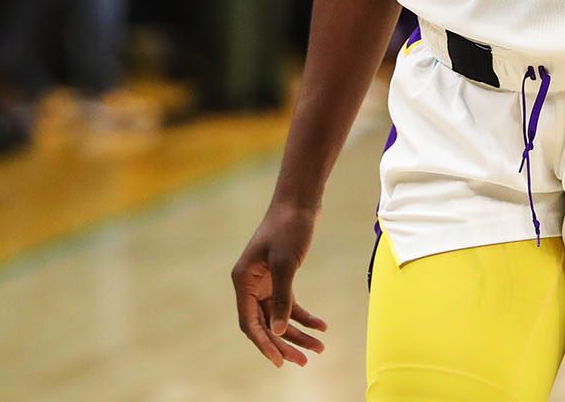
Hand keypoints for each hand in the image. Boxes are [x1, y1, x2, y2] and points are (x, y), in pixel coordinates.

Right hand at [231, 201, 327, 366]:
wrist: (299, 201)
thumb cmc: (289, 227)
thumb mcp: (286, 264)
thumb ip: (281, 297)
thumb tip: (278, 331)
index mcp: (243, 281)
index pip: (250, 323)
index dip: (264, 344)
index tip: (280, 362)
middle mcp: (250, 284)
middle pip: (265, 323)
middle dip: (285, 343)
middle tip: (304, 360)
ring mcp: (265, 281)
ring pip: (279, 316)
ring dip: (297, 333)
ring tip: (319, 348)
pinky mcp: (280, 276)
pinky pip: (290, 303)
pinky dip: (304, 315)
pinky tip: (322, 325)